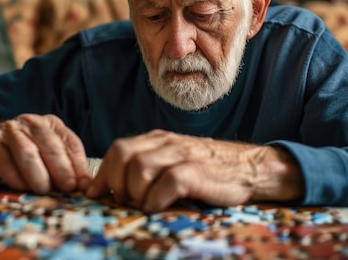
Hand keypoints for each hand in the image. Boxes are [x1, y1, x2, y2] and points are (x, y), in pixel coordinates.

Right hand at [0, 114, 91, 193]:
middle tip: (67, 187)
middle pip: (51, 145)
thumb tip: (85, 187)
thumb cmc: (15, 153)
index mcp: (51, 125)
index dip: (78, 165)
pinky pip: (3, 158)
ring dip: (37, 172)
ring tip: (43, 189)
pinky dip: (13, 174)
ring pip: (28, 151)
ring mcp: (10, 129)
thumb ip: (63, 167)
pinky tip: (20, 186)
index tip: (83, 185)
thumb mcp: (42, 156)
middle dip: (61, 168)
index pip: (70, 143)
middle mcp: (32, 123)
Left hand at [86, 129, 303, 211]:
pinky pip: (168, 182)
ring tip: (145, 205)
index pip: (118, 149)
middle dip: (116, 182)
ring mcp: (182, 155)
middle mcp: (167, 143)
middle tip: (125, 201)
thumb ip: (147, 167)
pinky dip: (157, 199)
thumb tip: (111, 190)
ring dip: (136, 192)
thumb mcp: (173, 161)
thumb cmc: (207, 170)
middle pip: (123, 154)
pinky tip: (160, 207)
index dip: (103, 174)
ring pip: (140, 167)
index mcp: (157, 140)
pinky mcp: (198, 171)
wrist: (249, 167)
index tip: (98, 195)